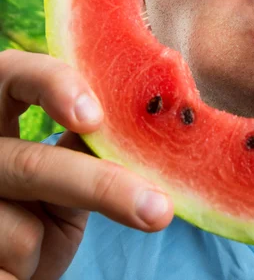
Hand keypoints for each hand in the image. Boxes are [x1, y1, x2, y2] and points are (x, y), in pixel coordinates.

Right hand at [0, 50, 172, 279]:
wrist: (7, 270)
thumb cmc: (36, 210)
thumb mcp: (60, 170)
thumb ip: (85, 142)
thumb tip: (148, 117)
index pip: (13, 74)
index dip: (53, 85)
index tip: (95, 118)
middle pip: (30, 162)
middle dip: (100, 187)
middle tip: (159, 209)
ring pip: (21, 227)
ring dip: (42, 243)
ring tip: (32, 248)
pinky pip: (5, 266)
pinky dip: (23, 272)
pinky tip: (16, 272)